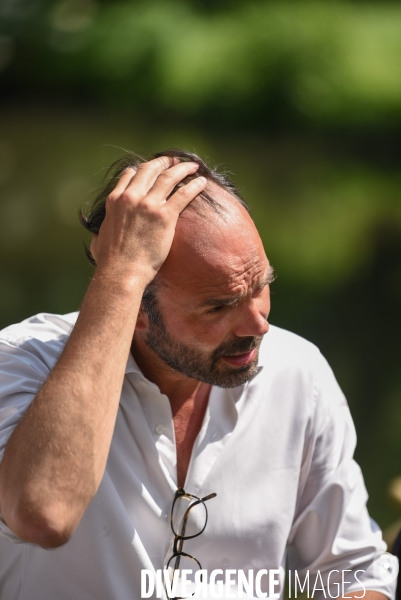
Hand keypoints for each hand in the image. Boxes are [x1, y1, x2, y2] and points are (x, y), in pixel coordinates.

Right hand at [90, 156, 206, 283]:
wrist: (121, 272)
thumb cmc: (109, 262)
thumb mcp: (98, 240)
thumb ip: (100, 233)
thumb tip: (97, 238)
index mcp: (115, 200)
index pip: (130, 175)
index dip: (143, 169)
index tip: (152, 168)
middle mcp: (131, 197)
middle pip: (150, 170)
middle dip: (164, 162)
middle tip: (174, 161)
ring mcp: (148, 204)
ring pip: (169, 177)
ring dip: (182, 169)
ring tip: (192, 166)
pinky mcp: (165, 215)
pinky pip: (183, 194)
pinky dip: (194, 185)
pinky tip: (202, 181)